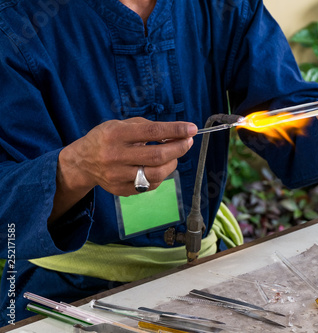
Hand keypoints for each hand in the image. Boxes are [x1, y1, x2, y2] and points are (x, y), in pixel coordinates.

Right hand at [60, 117, 196, 195]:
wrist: (83, 162)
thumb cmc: (107, 138)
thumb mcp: (121, 125)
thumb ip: (147, 127)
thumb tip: (177, 133)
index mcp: (116, 134)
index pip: (152, 132)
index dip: (175, 130)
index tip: (192, 128)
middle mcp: (115, 156)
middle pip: (157, 156)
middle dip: (179, 148)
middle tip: (188, 141)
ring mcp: (117, 176)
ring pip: (156, 174)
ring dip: (172, 163)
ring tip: (174, 155)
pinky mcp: (121, 190)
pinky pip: (150, 185)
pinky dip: (161, 175)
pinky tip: (160, 166)